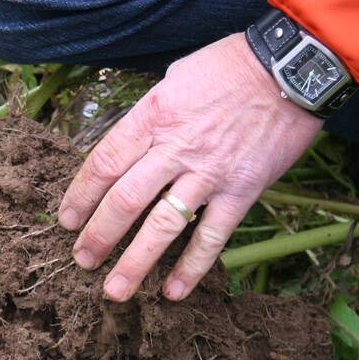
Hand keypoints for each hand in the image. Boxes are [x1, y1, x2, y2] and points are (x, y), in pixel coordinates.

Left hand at [58, 34, 322, 300]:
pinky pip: (211, 236)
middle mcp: (175, 148)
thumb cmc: (228, 67)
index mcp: (152, 117)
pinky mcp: (242, 190)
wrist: (292, 67)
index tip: (67, 221)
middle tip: (82, 260)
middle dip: (98, 236)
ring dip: (135, 262)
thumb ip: (147, 118)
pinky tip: (173, 292)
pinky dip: (191, 267)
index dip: (80, 197)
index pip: (103, 164)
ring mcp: (208, 172)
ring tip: (115, 290)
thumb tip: (124, 151)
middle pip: (124, 201)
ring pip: (162, 226)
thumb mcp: (173, 79)